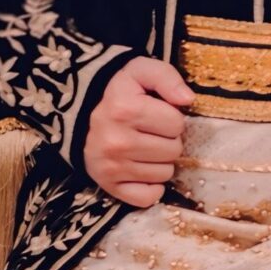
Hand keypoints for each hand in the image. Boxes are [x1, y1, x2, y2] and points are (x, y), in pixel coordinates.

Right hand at [82, 55, 194, 205]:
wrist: (82, 115)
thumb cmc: (120, 92)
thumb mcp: (141, 71)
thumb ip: (167, 77)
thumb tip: (188, 100)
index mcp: (125, 110)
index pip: (176, 123)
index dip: (172, 117)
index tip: (158, 114)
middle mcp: (116, 142)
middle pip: (173, 151)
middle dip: (169, 140)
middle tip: (153, 132)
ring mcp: (111, 168)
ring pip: (164, 174)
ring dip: (161, 161)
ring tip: (146, 147)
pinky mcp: (109, 187)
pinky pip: (148, 198)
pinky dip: (151, 186)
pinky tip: (143, 169)